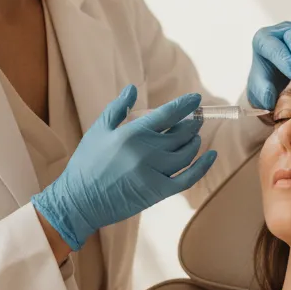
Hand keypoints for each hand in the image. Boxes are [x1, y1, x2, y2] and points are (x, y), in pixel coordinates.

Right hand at [32, 86, 216, 250]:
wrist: (79, 201)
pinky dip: (203, 166)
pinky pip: (188, 178)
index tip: (196, 99)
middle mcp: (146, 152)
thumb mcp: (98, 131)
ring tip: (194, 136)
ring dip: (194, 142)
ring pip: (186, 154)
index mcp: (132, 134)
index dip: (185, 105)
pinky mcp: (158, 192)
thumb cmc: (86, 163)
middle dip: (192, 123)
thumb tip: (132, 88)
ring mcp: (154, 173)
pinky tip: (211, 155)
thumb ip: (118, 108)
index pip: (167, 114)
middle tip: (196, 118)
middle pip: (181, 133)